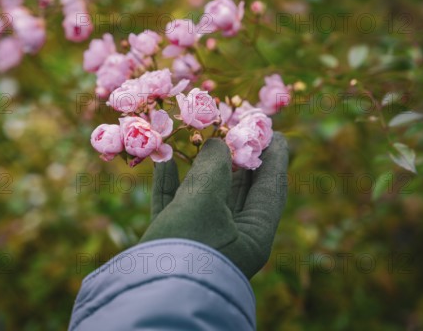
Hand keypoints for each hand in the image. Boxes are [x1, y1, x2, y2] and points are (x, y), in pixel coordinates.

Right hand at [140, 133, 288, 278]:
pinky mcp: (174, 241)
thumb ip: (213, 166)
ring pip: (205, 195)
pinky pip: (177, 205)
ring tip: (198, 137)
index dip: (274, 156)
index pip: (271, 188)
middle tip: (233, 128)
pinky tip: (164, 160)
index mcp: (253, 234)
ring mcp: (202, 240)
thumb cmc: (186, 244)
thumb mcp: (204, 199)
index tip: (273, 131)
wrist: (148, 294)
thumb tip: (216, 144)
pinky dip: (172, 183)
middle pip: (239, 190)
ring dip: (198, 167)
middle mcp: (232, 238)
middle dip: (234, 158)